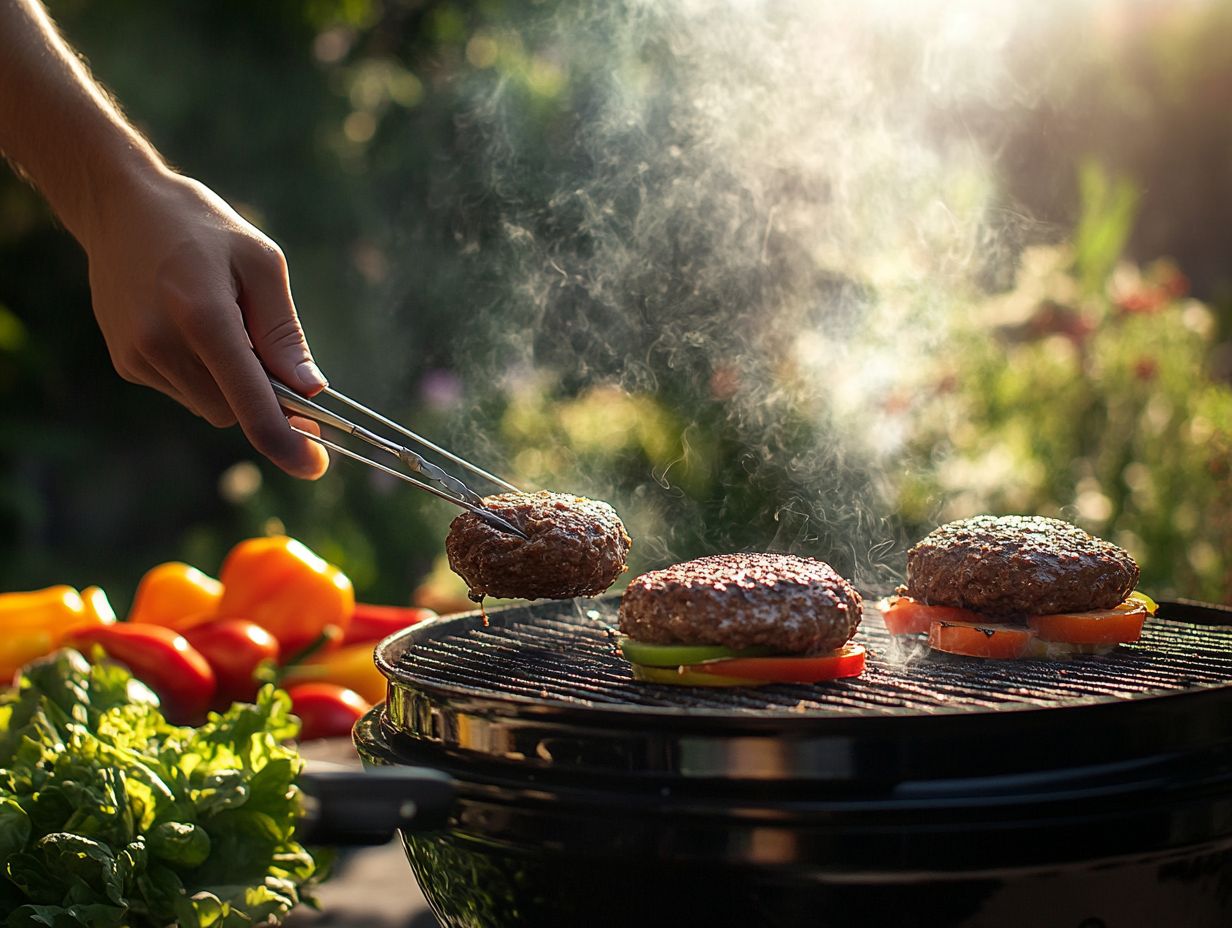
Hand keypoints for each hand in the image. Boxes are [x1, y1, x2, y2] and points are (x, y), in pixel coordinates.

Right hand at [81, 169, 328, 478]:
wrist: (118, 204)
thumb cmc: (202, 226)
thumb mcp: (261, 263)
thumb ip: (285, 333)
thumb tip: (310, 393)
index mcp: (203, 316)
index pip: (251, 404)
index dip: (287, 442)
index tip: (315, 466)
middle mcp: (162, 344)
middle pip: (233, 412)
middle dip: (260, 397)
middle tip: (268, 351)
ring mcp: (137, 356)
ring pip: (209, 406)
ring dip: (230, 384)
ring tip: (217, 319)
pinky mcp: (125, 362)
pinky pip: (182, 390)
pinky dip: (201, 373)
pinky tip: (188, 324)